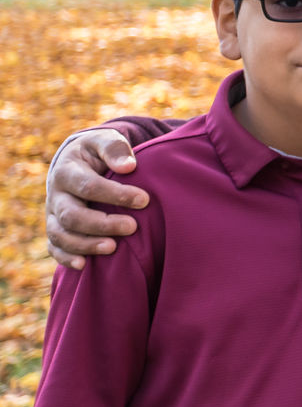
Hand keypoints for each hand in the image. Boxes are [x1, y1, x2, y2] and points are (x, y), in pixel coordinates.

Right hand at [45, 130, 146, 268]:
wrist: (78, 160)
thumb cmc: (99, 151)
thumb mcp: (106, 140)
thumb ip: (115, 148)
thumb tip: (129, 166)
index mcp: (67, 171)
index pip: (88, 186)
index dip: (116, 195)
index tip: (144, 200)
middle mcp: (56, 195)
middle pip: (72, 215)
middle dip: (102, 224)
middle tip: (132, 227)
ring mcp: (53, 214)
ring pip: (61, 235)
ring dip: (86, 244)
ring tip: (113, 248)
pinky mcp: (55, 228)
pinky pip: (54, 247)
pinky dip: (66, 258)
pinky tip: (84, 266)